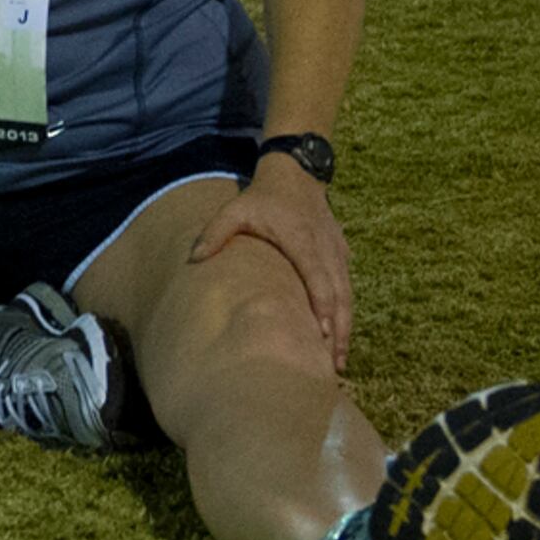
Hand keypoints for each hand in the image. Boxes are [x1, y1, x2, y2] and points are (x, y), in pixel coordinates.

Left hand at [189, 158, 355, 371]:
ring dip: (345, 327)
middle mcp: (324, 248)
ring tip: (338, 361)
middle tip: (334, 365)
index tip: (323, 334)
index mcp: (301, 240)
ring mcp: (336, 251)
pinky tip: (339, 335)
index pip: (317, 277)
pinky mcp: (341, 253)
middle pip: (339, 294)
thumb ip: (214, 233)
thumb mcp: (235, 209)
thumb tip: (193, 259)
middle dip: (338, 330)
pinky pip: (347, 286)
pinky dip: (345, 312)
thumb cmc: (262, 197)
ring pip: (347, 294)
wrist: (295, 174)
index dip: (322, 306)